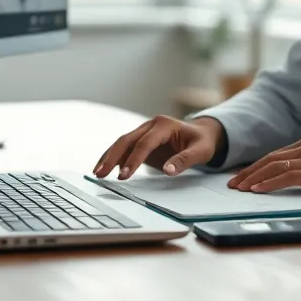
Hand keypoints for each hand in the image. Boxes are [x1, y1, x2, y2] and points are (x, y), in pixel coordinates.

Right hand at [92, 115, 223, 179]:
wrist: (202, 134)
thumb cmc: (203, 142)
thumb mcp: (201, 151)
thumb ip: (185, 160)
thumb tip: (168, 170)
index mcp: (164, 125)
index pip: (145, 143)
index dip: (134, 159)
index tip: (124, 175)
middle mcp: (151, 125)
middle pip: (126, 140)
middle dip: (112, 157)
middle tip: (100, 173)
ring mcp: (145, 132)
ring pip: (122, 142)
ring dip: (109, 157)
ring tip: (97, 172)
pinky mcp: (141, 140)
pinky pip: (125, 148)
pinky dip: (114, 158)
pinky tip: (105, 168)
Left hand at [228, 136, 300, 194]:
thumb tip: (289, 175)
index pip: (274, 155)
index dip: (255, 166)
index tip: (242, 176)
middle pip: (269, 159)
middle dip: (248, 172)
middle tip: (232, 184)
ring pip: (273, 167)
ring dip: (253, 178)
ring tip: (239, 188)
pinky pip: (286, 176)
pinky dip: (269, 183)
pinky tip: (257, 190)